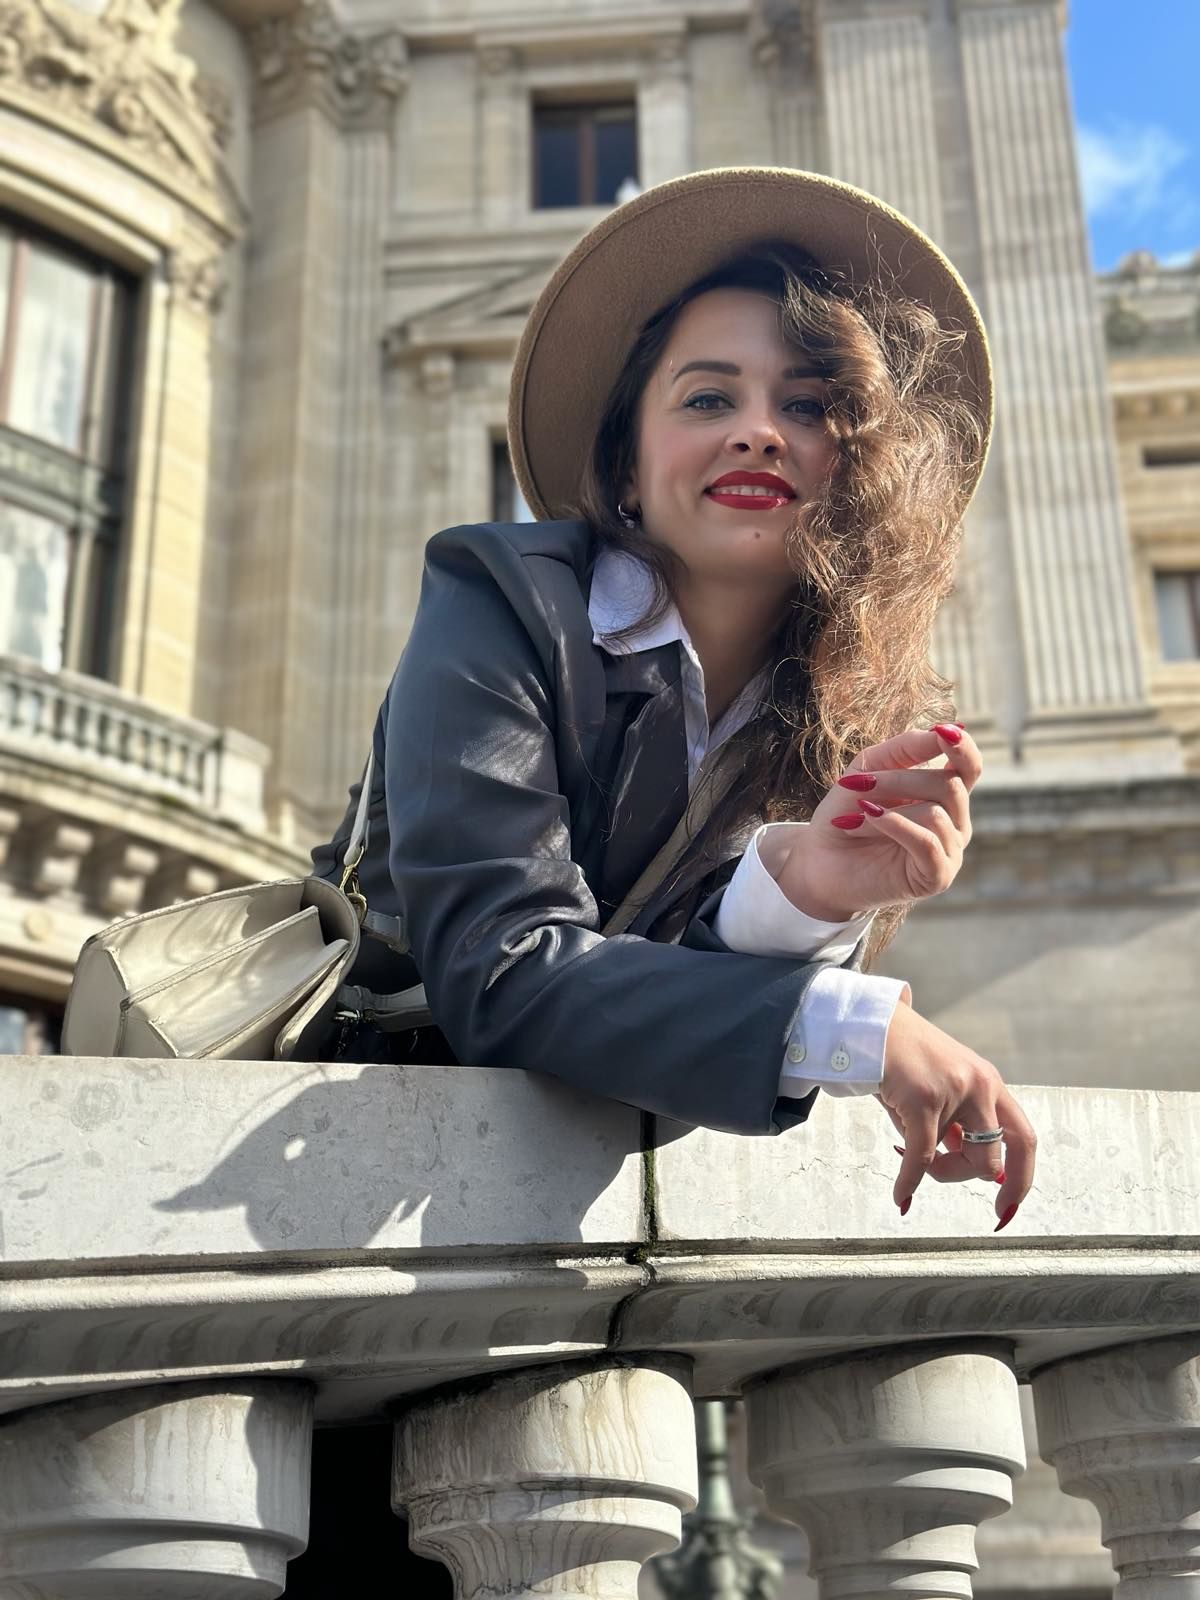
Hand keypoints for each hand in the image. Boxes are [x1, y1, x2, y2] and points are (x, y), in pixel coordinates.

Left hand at [774, 724, 979, 920]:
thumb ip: (908, 748)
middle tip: (856, 785)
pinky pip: (927, 842)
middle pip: (949, 785)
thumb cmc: (847, 813)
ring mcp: (950, 851)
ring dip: (886, 808)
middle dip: (897, 780)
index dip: (963, 747)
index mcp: (945, 794)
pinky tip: (869, 818)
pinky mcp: (937, 876)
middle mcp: (955, 822)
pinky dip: (895, 825)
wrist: (820, 862)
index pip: (970, 766)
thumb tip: (948, 729)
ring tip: (854, 817)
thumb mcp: (871, 768)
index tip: (941, 731)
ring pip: (936, 813)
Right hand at [879, 997, 1035, 1229]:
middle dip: (968, 1177)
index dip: (1021, 1178)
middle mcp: (981, 1085)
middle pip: (995, 1159)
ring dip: (933, 1169)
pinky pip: (923, 1156)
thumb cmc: (902, 1061)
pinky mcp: (924, 1098)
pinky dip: (910, 1181)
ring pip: (956, 1159)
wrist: (870, 1024)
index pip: (1023, 1139)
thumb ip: (958, 1127)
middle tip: (944, 1176)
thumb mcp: (942, 1091)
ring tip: (907, 1150)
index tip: (1005, 1207)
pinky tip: (901, 1194)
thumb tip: (966, 1168)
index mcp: (990, 1083)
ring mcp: (955, 1091)